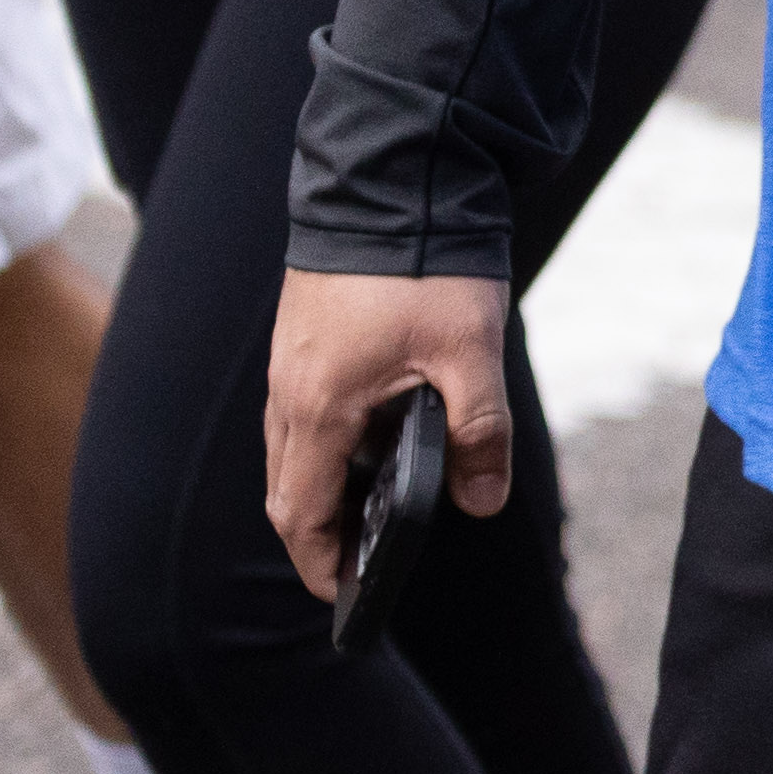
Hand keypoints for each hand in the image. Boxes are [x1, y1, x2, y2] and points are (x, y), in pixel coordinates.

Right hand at [262, 267, 512, 602]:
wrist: (393, 178)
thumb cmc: (426, 265)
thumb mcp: (470, 353)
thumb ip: (479, 432)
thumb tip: (482, 502)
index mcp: (322, 407)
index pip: (302, 513)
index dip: (321, 562)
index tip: (344, 595)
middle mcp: (291, 391)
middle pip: (290, 489)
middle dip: (319, 534)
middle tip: (362, 563)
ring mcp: (292, 362)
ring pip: (295, 450)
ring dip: (325, 487)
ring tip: (377, 508)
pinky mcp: (304, 337)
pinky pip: (304, 411)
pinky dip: (330, 442)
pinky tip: (378, 435)